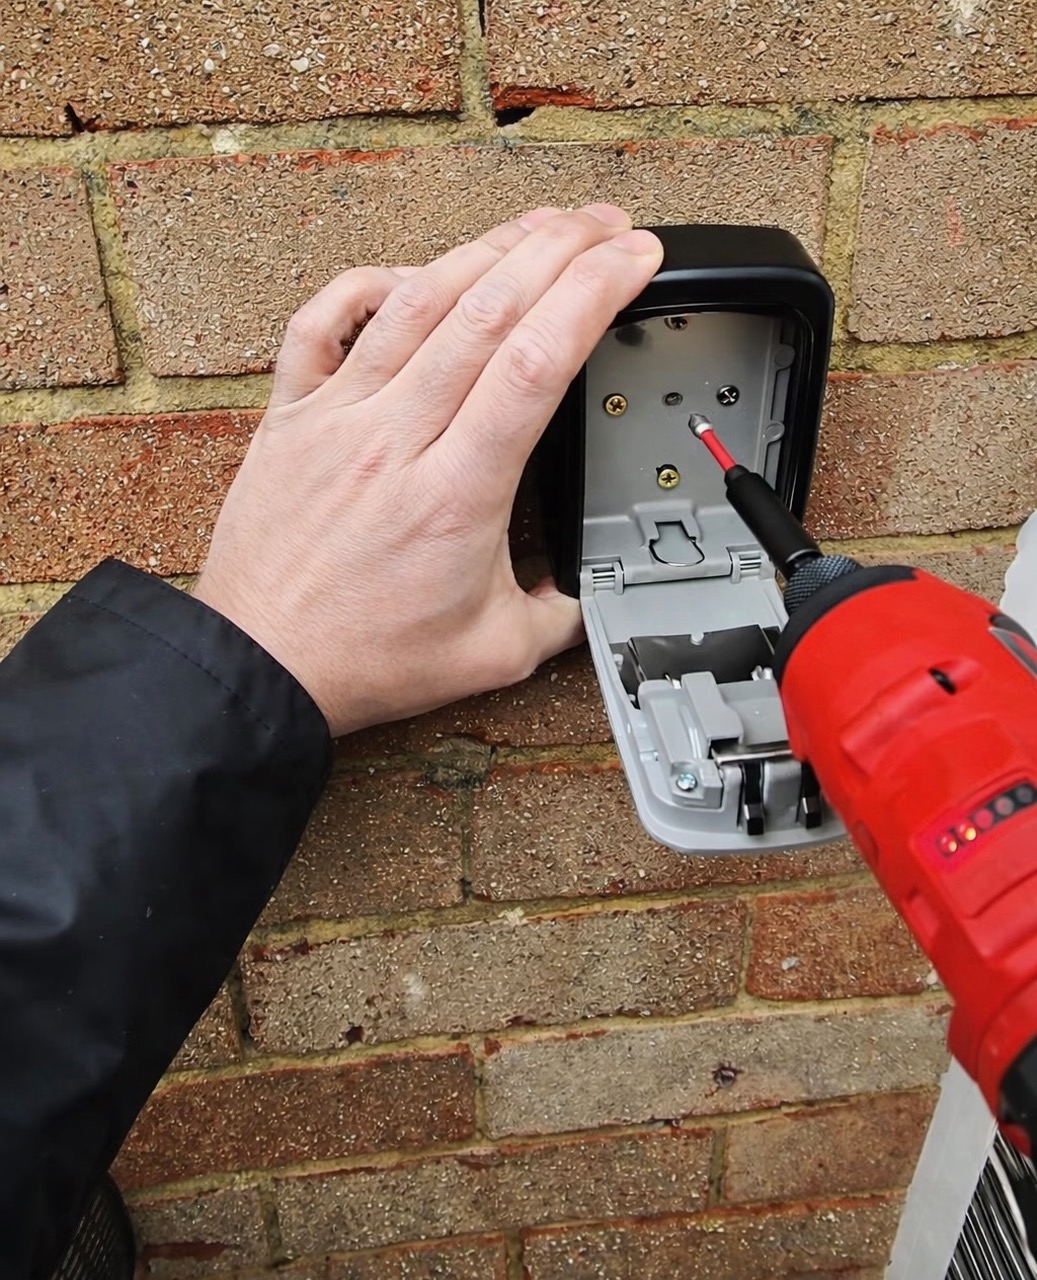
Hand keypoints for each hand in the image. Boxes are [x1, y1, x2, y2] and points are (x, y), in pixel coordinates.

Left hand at [193, 206, 663, 736]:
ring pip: (416, 302)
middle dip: (560, 249)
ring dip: (486, 250)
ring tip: (539, 225)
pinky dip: (364, 284)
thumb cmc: (362, 659)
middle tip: (606, 224)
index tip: (634, 262)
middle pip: (487, 311)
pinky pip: (320, 325)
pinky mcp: (290, 419)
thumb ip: (560, 618)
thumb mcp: (493, 655)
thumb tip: (587, 590)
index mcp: (457, 493)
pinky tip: (408, 270)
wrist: (262, 665)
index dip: (593, 294)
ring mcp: (337, 419)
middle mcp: (396, 440)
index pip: (535, 362)